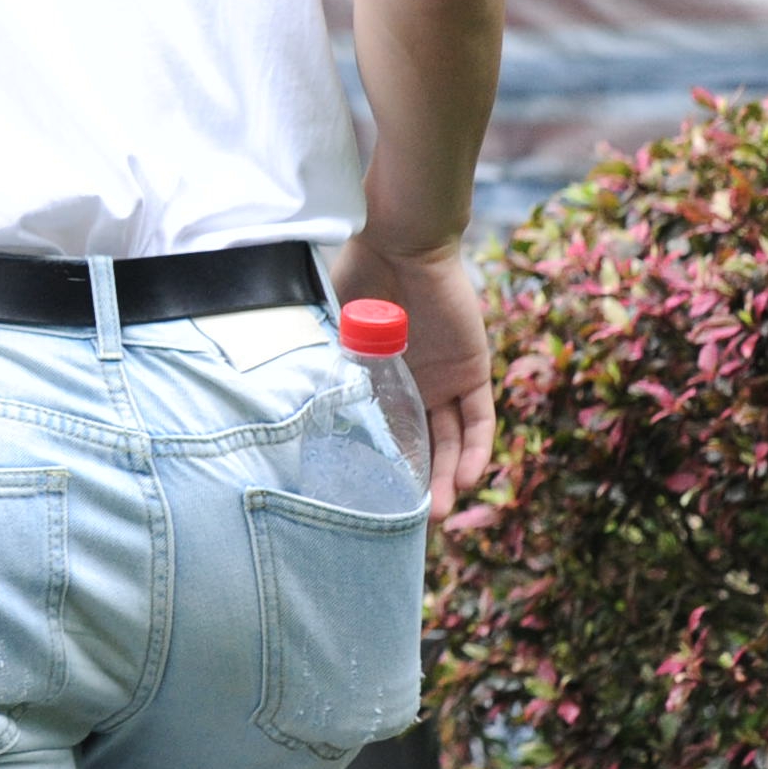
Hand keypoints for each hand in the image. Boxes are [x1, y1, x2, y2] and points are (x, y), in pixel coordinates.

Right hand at [336, 232, 495, 509]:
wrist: (399, 243)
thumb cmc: (357, 277)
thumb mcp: (331, 333)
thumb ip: (324, 368)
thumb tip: (288, 414)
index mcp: (376, 381)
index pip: (383, 435)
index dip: (381, 471)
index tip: (369, 507)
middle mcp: (413, 387)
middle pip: (421, 447)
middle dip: (417, 486)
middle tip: (411, 525)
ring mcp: (444, 381)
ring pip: (453, 441)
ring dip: (447, 475)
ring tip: (436, 511)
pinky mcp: (472, 371)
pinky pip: (479, 418)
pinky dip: (476, 448)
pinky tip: (467, 478)